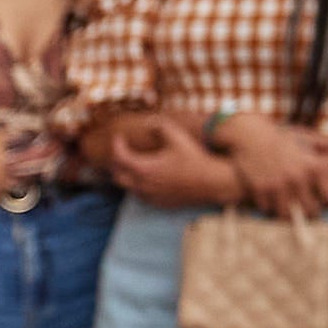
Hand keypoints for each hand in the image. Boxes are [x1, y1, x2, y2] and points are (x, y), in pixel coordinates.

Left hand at [108, 113, 242, 208]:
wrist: (212, 183)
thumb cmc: (194, 159)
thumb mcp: (178, 137)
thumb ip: (160, 127)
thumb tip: (149, 123)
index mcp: (144, 168)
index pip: (118, 157)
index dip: (116, 145)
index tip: (120, 137)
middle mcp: (143, 185)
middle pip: (117, 176)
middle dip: (116, 163)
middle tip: (122, 151)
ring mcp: (150, 196)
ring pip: (127, 187)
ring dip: (126, 175)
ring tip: (133, 163)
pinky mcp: (158, 203)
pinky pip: (140, 195)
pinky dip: (138, 185)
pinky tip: (147, 176)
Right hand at [217, 113, 327, 220]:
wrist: (251, 135)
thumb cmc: (284, 138)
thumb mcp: (310, 139)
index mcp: (315, 167)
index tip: (324, 198)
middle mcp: (298, 178)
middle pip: (312, 212)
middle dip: (310, 211)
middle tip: (306, 207)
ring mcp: (278, 185)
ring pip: (288, 215)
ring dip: (289, 213)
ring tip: (289, 206)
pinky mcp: (260, 189)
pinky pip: (268, 210)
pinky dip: (269, 206)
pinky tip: (270, 198)